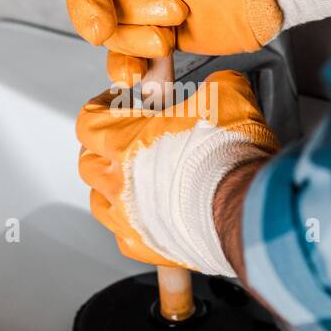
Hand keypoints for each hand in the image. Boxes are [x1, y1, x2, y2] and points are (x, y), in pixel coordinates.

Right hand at [53, 0, 281, 84]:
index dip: (87, 3)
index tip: (101, 28)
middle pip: (97, 11)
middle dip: (133, 18)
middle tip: (173, 10)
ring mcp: (141, 8)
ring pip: (112, 39)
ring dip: (142, 40)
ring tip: (176, 28)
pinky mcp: (155, 36)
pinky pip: (125, 60)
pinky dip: (130, 69)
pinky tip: (141, 76)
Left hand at [76, 70, 278, 270]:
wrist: (242, 208)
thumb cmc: (226, 156)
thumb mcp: (226, 95)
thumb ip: (215, 85)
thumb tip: (222, 84)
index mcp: (124, 140)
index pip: (89, 121)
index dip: (100, 109)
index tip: (115, 106)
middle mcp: (117, 181)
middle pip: (89, 162)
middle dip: (103, 149)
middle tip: (125, 142)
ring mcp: (127, 217)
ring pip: (99, 201)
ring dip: (111, 188)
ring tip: (133, 180)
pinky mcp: (144, 246)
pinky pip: (124, 235)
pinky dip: (133, 223)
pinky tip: (150, 216)